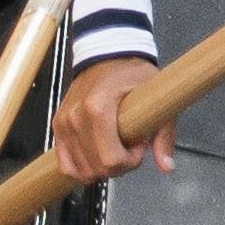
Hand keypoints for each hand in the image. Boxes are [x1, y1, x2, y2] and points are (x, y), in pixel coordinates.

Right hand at [50, 59, 169, 190]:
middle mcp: (76, 117)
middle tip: (129, 148)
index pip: (110, 159)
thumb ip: (164, 134)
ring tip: (114, 147)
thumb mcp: (156, 97)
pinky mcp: (57, 127)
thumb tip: (167, 166)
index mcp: (99, 108)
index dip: (129, 161)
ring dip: (100, 168)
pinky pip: (65, 164)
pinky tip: (97, 155)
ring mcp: (63, 123)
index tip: (139, 147)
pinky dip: (82, 168)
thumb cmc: (132, 73)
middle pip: (95, 168)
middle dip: (117, 166)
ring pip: (80, 171)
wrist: (108, 54)